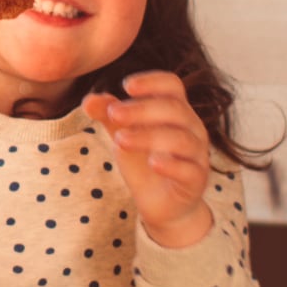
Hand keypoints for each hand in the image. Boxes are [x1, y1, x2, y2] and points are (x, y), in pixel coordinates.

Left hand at [81, 71, 213, 247]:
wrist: (162, 204)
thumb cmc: (144, 161)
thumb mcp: (124, 134)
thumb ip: (109, 116)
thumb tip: (88, 100)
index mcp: (176, 110)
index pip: (173, 85)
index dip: (152, 81)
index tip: (126, 85)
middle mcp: (192, 128)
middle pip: (174, 109)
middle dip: (141, 109)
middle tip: (113, 114)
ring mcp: (197, 154)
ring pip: (180, 138)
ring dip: (148, 136)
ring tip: (120, 140)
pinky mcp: (196, 181)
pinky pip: (189, 169)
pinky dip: (171, 165)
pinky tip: (152, 162)